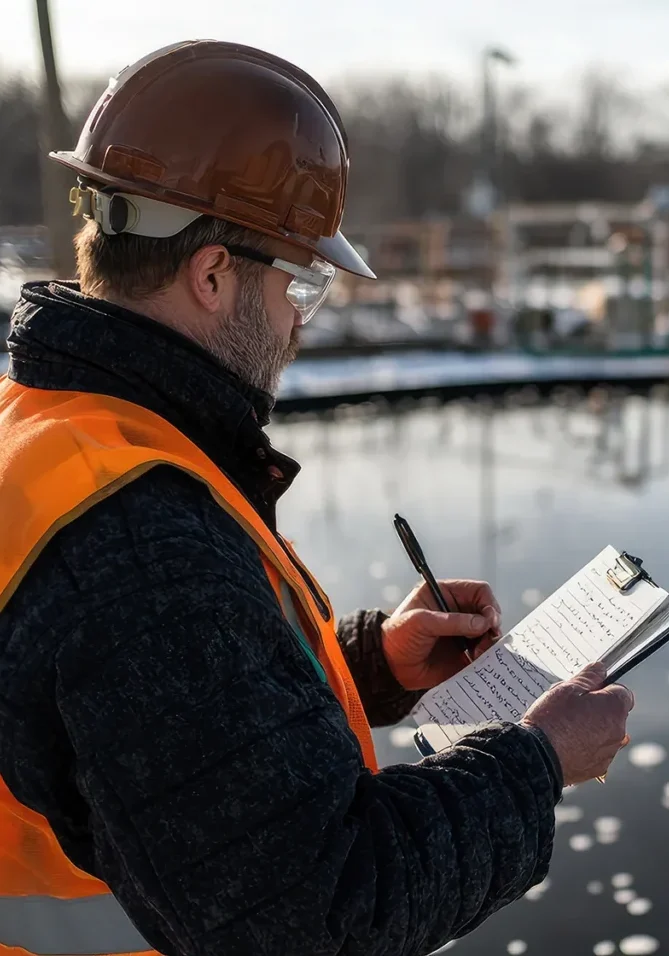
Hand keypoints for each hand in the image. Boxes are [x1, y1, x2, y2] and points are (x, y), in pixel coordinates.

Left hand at [381, 579, 501, 690]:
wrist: (390, 666)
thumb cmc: (398, 636)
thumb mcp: (421, 622)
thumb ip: (452, 621)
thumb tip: (483, 623)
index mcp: (446, 594)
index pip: (478, 591)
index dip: (488, 603)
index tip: (489, 620)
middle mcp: (457, 611)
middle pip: (489, 612)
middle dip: (492, 625)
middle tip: (487, 639)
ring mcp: (462, 632)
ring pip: (490, 633)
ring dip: (490, 642)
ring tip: (478, 653)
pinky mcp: (464, 653)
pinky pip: (484, 653)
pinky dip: (487, 657)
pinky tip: (476, 661)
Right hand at [521, 662, 633, 785]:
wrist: (538, 758)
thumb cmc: (552, 722)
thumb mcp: (566, 689)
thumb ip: (588, 676)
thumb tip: (599, 669)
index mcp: (613, 708)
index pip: (621, 691)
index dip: (603, 688)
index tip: (588, 690)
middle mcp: (618, 732)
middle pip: (612, 713)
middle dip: (596, 709)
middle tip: (571, 708)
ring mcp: (608, 752)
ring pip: (604, 733)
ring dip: (592, 728)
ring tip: (566, 727)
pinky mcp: (597, 768)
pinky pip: (596, 751)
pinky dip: (586, 746)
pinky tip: (567, 743)